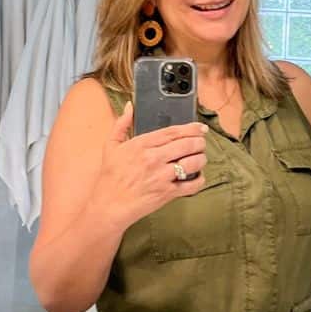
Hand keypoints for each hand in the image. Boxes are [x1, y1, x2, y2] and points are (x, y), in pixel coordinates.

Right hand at [97, 101, 207, 227]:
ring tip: (200, 158)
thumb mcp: (111, 146)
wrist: (109, 204)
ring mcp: (162, 176)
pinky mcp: (167, 193)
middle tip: (201, 144)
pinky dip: (199, 180)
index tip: (200, 128)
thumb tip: (129, 107)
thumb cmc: (110, 177)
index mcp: (142, 144)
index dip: (191, 128)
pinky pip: (192, 185)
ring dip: (201, 159)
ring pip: (193, 163)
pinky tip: (198, 177)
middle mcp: (154, 158)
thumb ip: (121, 124)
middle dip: (199, 142)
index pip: (173, 132)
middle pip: (188, 144)